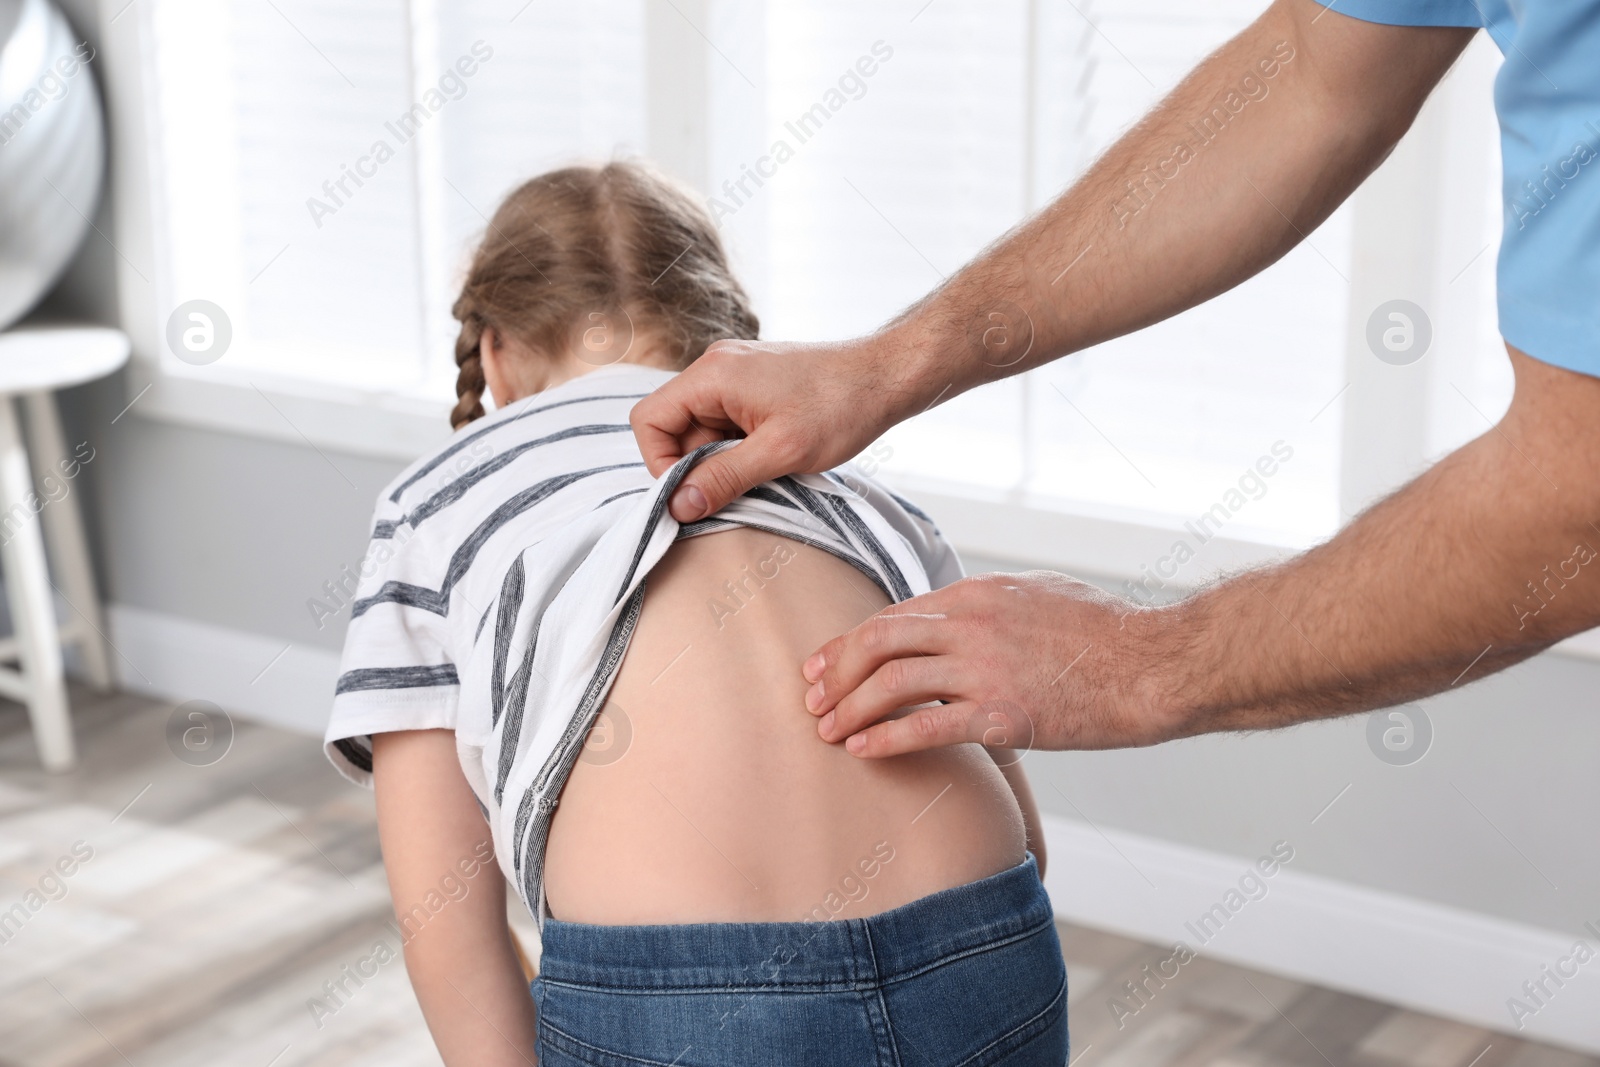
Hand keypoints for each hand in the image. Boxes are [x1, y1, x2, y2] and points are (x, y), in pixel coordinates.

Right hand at [630, 334, 937, 522]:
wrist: (886, 377)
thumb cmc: (840, 408)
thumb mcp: (780, 453)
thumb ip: (724, 478)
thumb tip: (679, 507)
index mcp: (712, 375)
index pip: (649, 420)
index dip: (661, 463)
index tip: (693, 493)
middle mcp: (715, 368)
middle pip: (673, 427)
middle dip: (696, 465)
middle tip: (736, 488)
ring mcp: (734, 375)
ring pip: (701, 430)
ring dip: (721, 460)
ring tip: (764, 471)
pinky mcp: (753, 386)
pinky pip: (725, 424)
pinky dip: (738, 448)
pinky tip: (771, 459)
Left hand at [802, 571, 1183, 755]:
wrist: (1156, 665)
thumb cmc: (1106, 633)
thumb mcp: (1038, 596)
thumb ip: (989, 606)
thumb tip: (954, 619)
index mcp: (977, 595)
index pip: (893, 617)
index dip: (849, 643)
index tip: (823, 665)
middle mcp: (972, 624)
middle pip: (878, 642)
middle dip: (834, 673)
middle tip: (810, 700)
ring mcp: (986, 668)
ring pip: (892, 683)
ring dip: (850, 709)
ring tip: (827, 732)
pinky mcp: (1005, 714)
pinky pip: (927, 725)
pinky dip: (886, 738)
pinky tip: (862, 751)